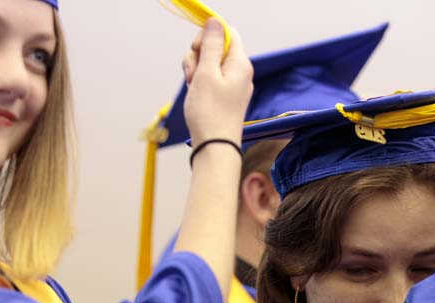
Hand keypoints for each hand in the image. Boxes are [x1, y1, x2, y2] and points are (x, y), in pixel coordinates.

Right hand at [181, 18, 252, 145]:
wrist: (215, 147)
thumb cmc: (210, 112)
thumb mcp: (207, 73)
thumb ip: (211, 45)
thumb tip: (215, 22)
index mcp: (240, 63)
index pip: (227, 33)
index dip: (209, 36)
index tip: (198, 50)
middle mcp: (240, 73)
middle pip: (216, 48)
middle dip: (198, 56)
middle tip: (194, 74)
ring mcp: (233, 86)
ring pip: (209, 65)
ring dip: (196, 72)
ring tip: (194, 89)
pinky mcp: (225, 97)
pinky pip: (210, 81)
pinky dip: (199, 85)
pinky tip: (196, 97)